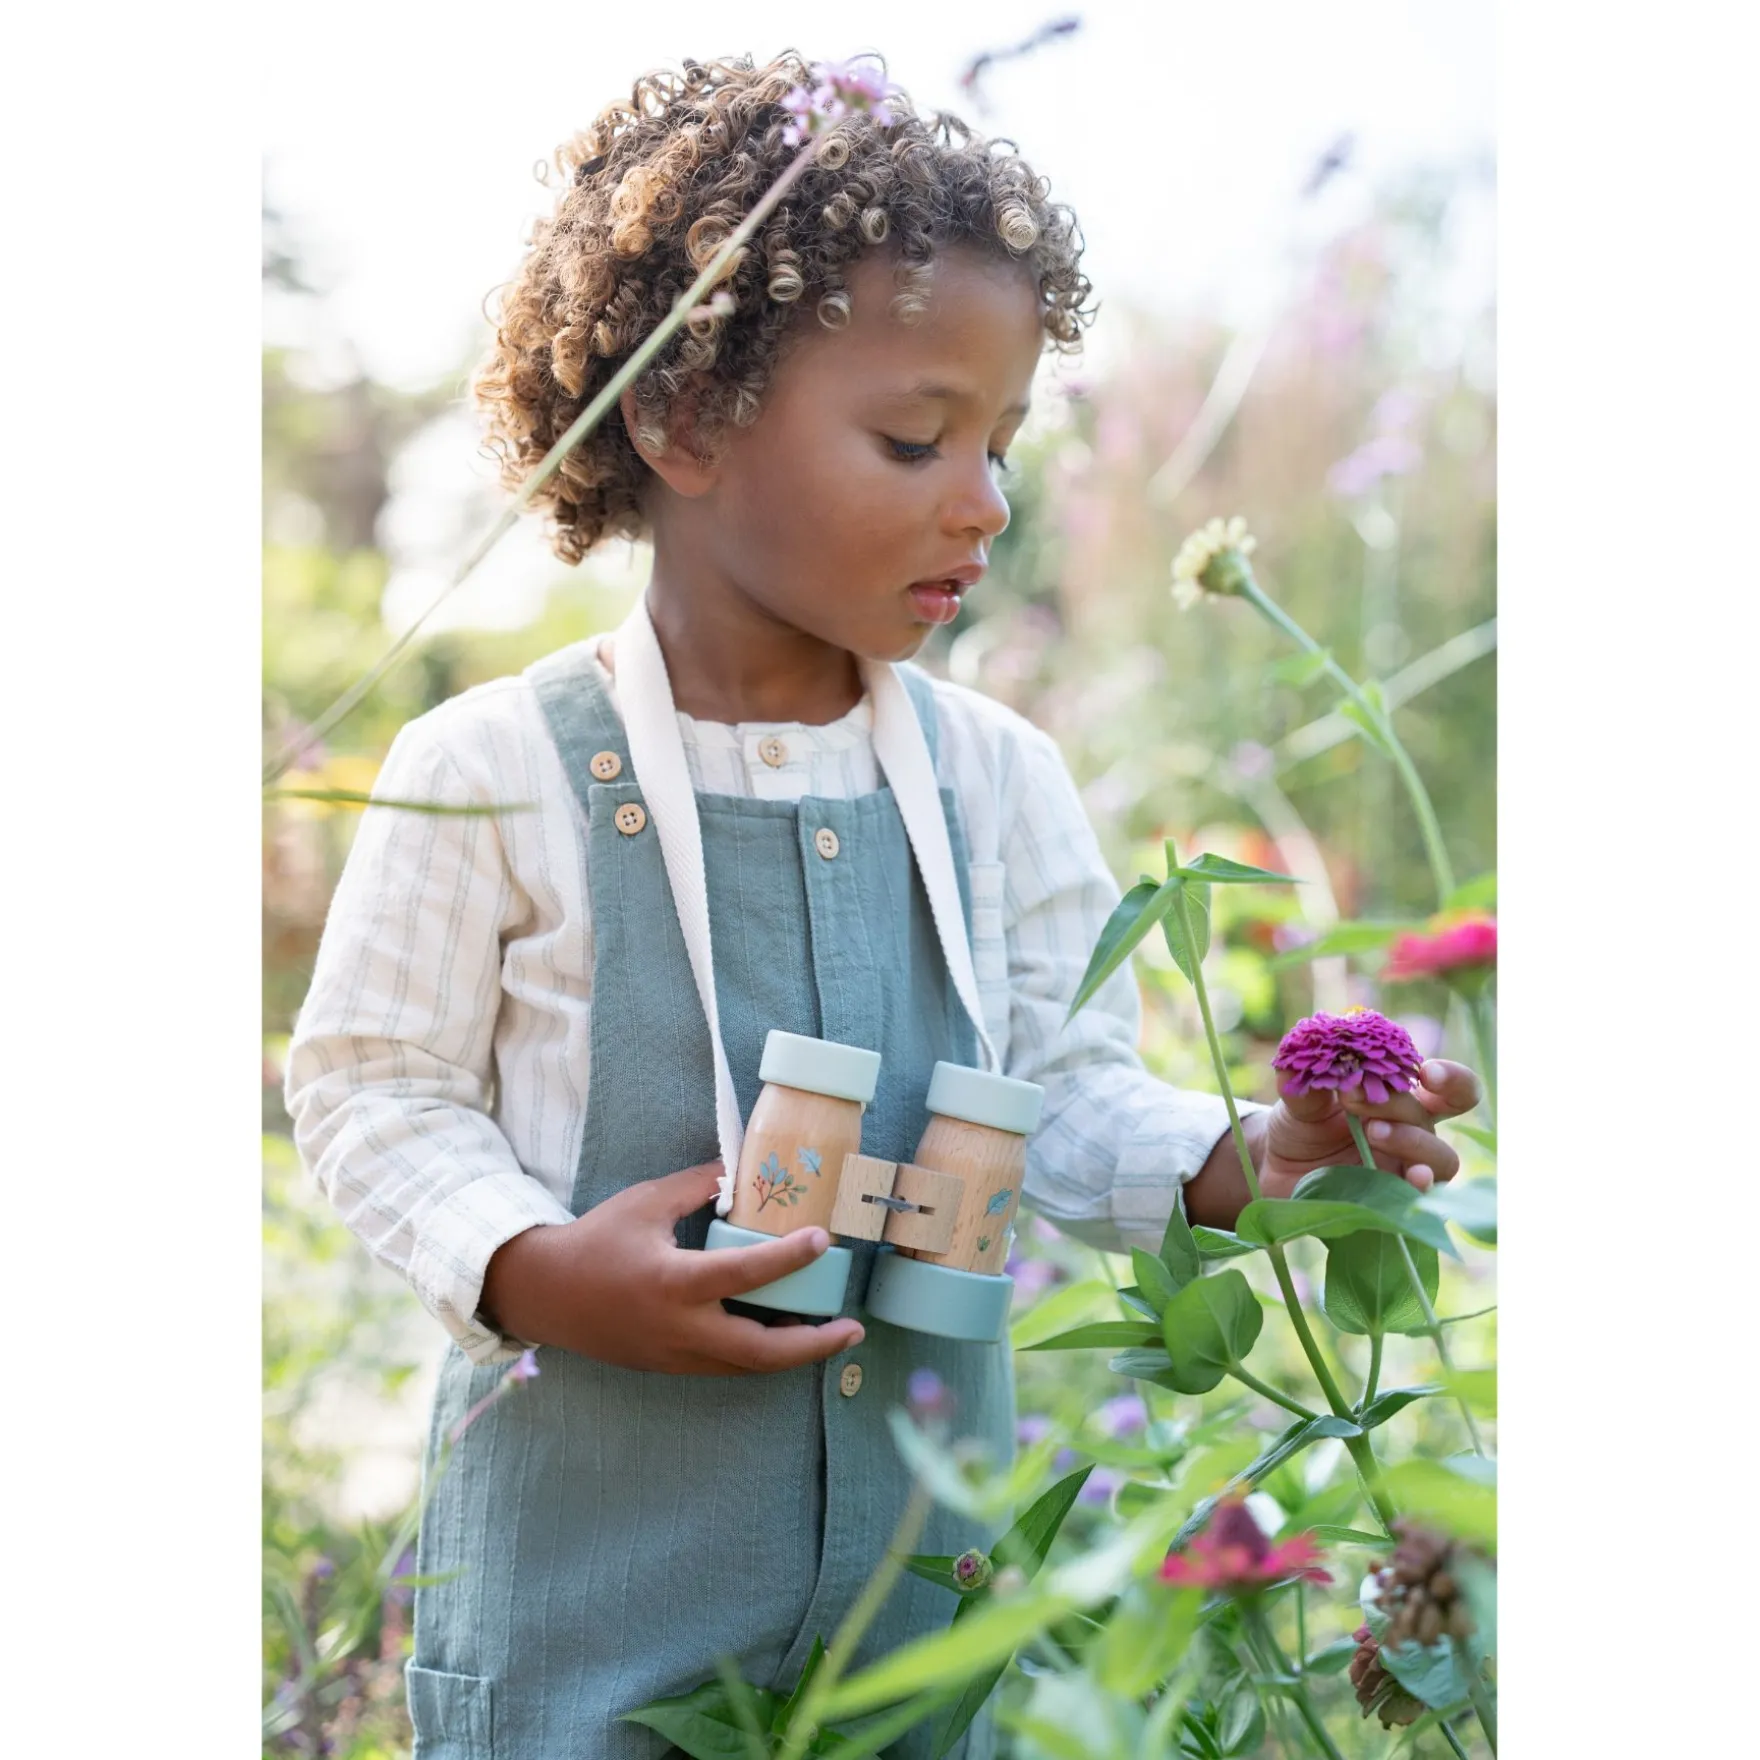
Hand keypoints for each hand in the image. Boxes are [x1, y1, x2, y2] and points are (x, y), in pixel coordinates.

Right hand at [478, 1161, 864, 1374]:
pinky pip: (725, 1366)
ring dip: (792, 1353)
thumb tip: (743, 1167)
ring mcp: (676, 1355)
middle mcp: (680, 1328)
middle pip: (761, 1351)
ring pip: (747, 1366)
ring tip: (829, 1331)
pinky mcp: (670, 1366)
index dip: (789, 1258)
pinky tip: (781, 1334)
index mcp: (673, 1282)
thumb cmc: (596, 1241)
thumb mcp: (646, 1201)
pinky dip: (758, 1353)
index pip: (744, 1274)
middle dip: (813, 1344)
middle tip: (852, 1327)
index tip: (822, 1239)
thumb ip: (699, 1185)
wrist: (545, 1294)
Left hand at [1260, 1058, 1483, 1199]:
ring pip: (1441, 1159)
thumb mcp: (1300, 1102)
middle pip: (1428, 1117)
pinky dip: (1419, 1188)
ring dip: (1411, 1141)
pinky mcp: (1395, 1203)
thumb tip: (1300, 1062)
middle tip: (1352, 1096)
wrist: (1277, 1170)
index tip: (1428, 1073)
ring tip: (1373, 1132)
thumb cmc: (1301, 1126)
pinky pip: (1420, 1199)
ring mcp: (1406, 1171)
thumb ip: (1308, 1085)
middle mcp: (1413, 1135)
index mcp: (1400, 1102)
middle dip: (1396, 1102)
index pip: (1449, 1090)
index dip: (1451, 1080)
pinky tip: (1413, 1177)